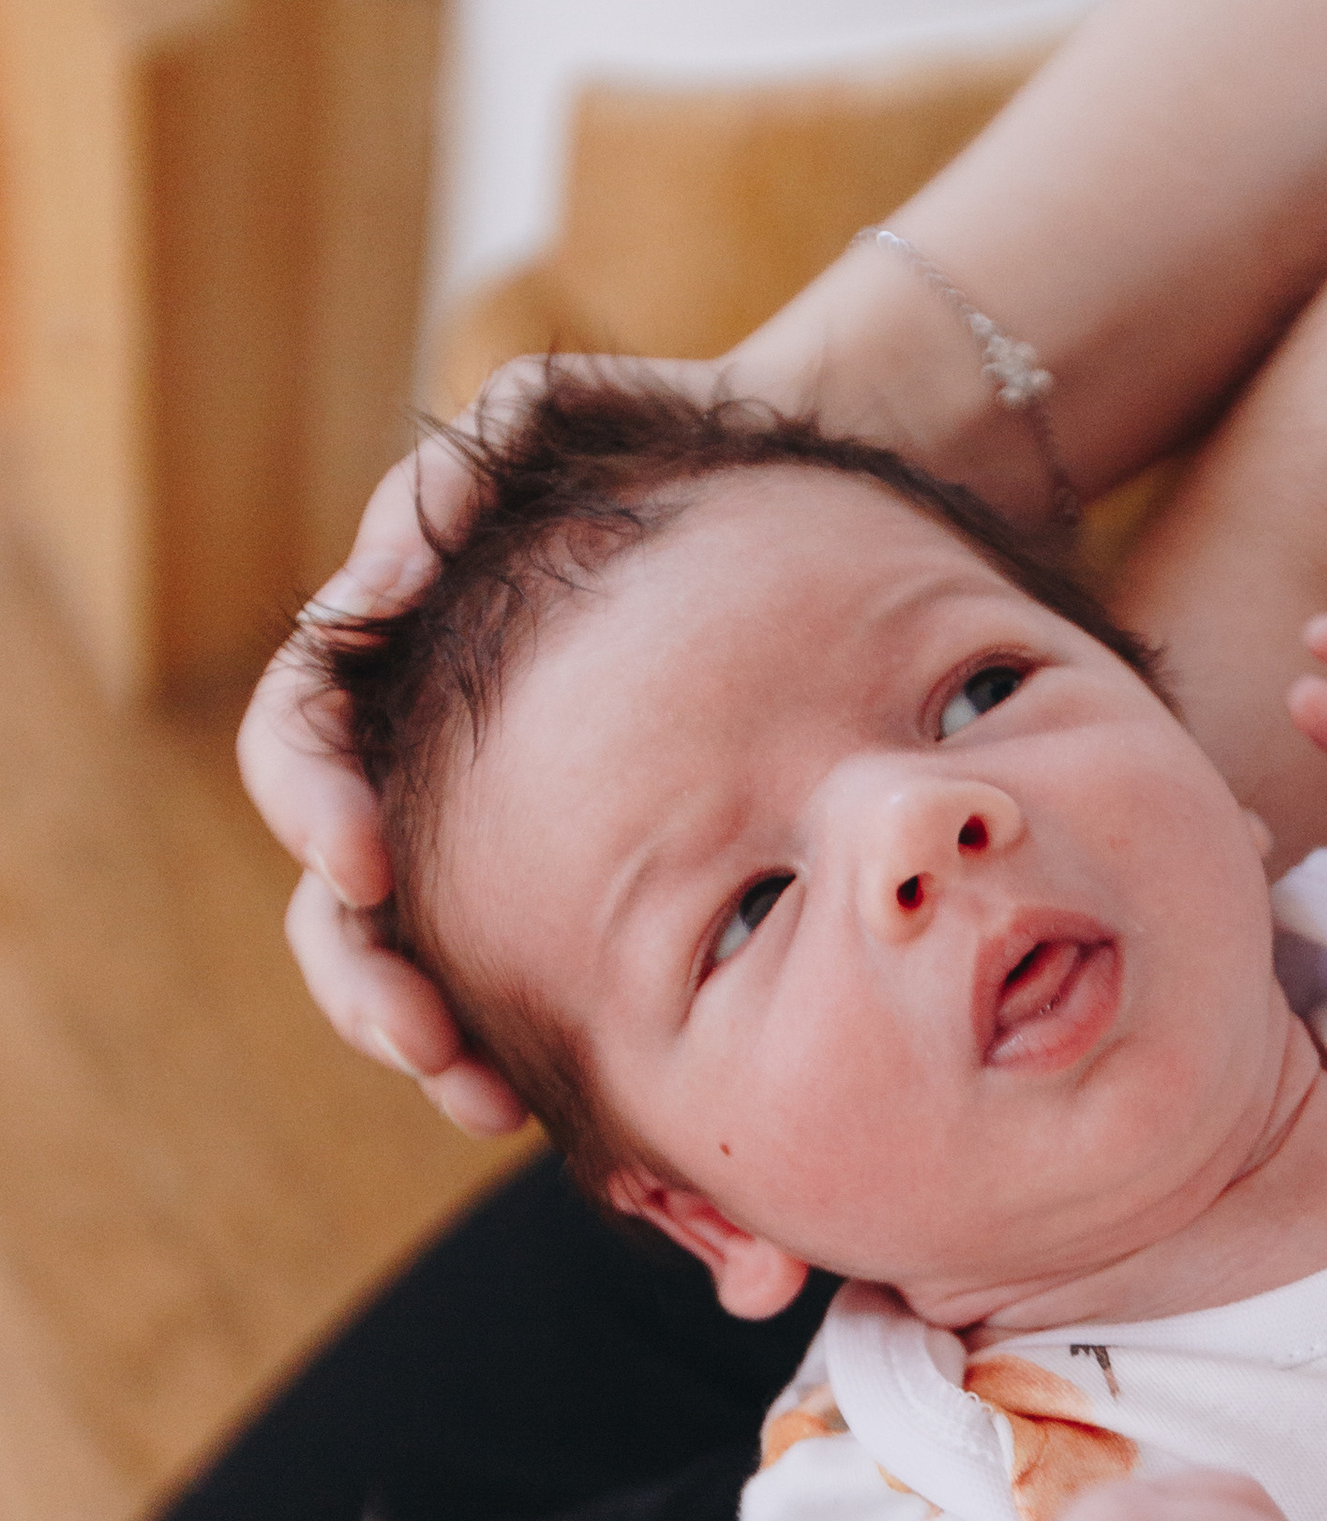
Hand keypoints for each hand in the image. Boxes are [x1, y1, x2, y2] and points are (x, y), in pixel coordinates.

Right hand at [240, 351, 717, 1131]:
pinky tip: (562, 1103)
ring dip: (432, 1041)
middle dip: (367, 981)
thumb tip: (387, 567)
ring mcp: (504, 829)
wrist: (829, 486)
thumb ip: (469, 465)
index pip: (303, 741)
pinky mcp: (592, 885)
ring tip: (489, 1102)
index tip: (364, 861)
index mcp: (391, 655)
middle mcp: (425, 759)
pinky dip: (535, 1047)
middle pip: (340, 899)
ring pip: (424, 963)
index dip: (313, 805)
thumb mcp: (567, 417)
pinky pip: (533, 984)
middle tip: (429, 1045)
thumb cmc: (682, 442)